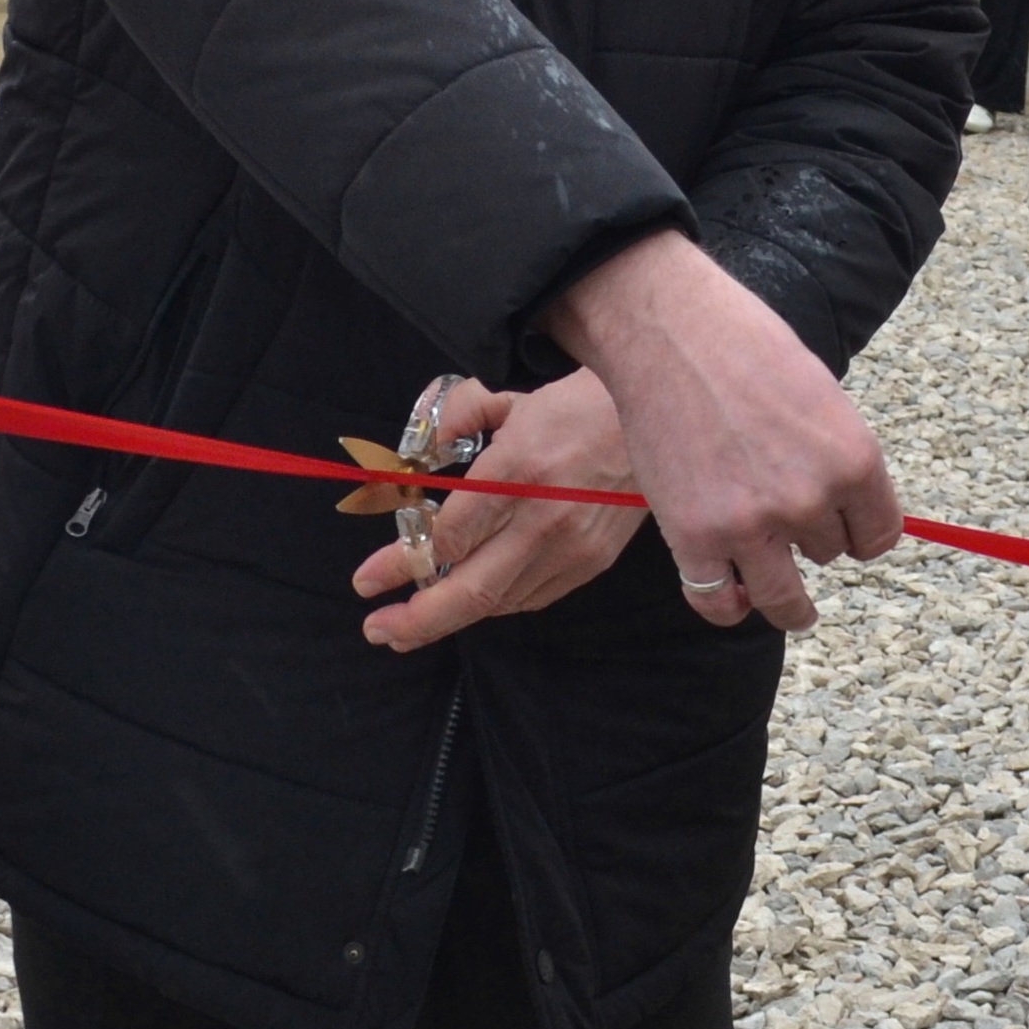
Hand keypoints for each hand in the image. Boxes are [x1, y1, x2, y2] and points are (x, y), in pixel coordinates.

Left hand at [352, 374, 645, 649]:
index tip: (370, 577)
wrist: (659, 424)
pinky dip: (494, 604)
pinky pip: (530, 598)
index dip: (406, 561)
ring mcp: (571, 549)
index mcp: (517, 470)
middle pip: (471, 590)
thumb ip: (457, 420)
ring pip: (499, 602)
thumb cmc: (578, 406)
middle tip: (377, 629)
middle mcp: (543, 519)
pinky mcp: (590, 565)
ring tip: (411, 624)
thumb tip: (418, 455)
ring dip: (450, 617)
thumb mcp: (509, 398)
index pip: (451, 536)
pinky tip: (469, 600)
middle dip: (416, 619)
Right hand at [547, 229, 901, 631]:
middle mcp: (809, 500)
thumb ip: (836, 457)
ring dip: (786, 597)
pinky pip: (718, 601)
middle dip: (810, 536)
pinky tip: (735, 598)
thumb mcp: (821, 396)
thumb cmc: (746, 348)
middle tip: (783, 510)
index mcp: (854, 459)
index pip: (879, 535)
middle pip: (828, 554)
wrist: (670, 332)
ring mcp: (750, 524)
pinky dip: (728, 606)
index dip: (863, 534)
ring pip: (784, 596)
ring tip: (788, 603)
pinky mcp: (693, 537)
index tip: (849, 536)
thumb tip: (842, 510)